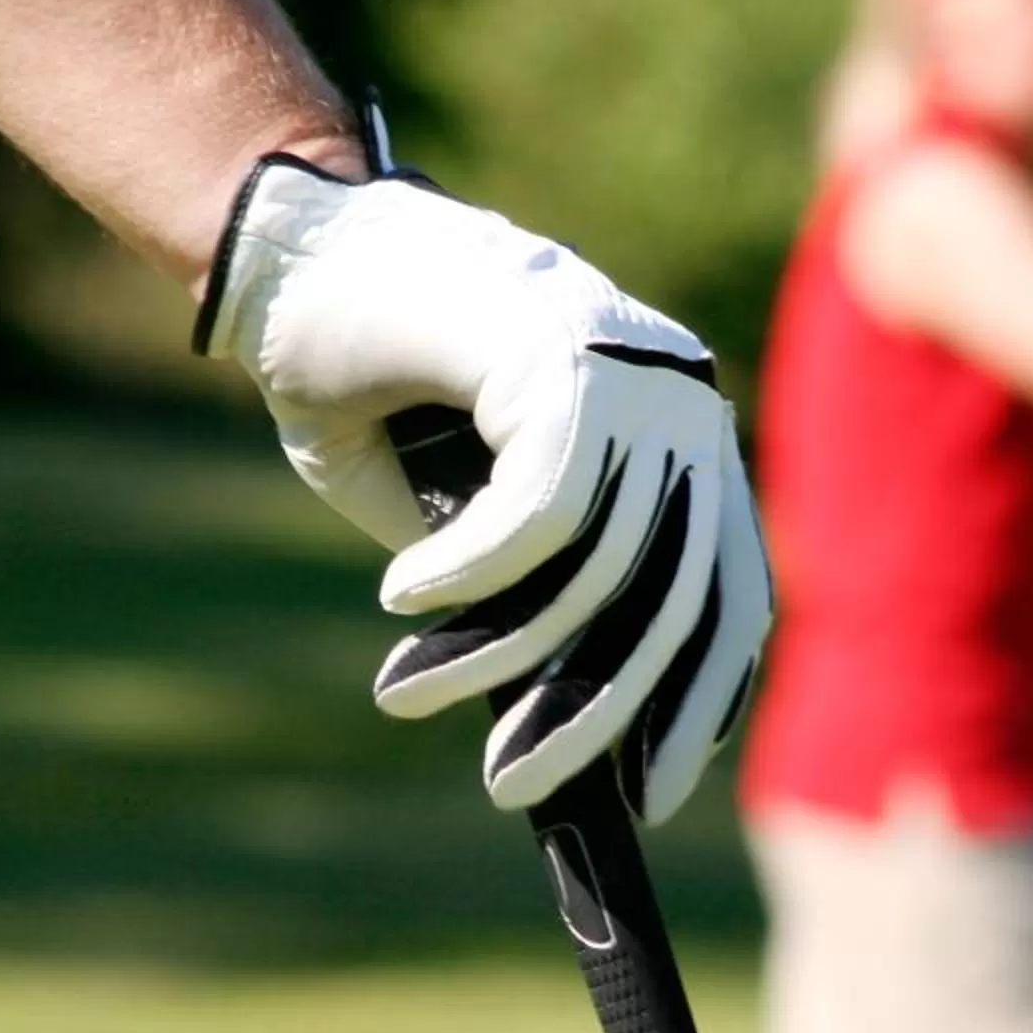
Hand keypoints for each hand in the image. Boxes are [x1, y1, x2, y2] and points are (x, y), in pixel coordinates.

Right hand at [197, 157, 771, 821]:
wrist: (302, 243)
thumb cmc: (374, 373)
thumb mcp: (459, 504)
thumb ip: (521, 583)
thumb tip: (558, 709)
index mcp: (677, 434)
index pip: (730, 585)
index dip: (698, 694)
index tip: (653, 789)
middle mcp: (678, 402)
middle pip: (683, 598)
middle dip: (599, 710)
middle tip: (511, 784)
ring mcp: (632, 375)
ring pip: (600, 566)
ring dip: (496, 652)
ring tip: (408, 693)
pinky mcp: (565, 357)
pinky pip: (541, 514)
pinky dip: (471, 575)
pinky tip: (404, 598)